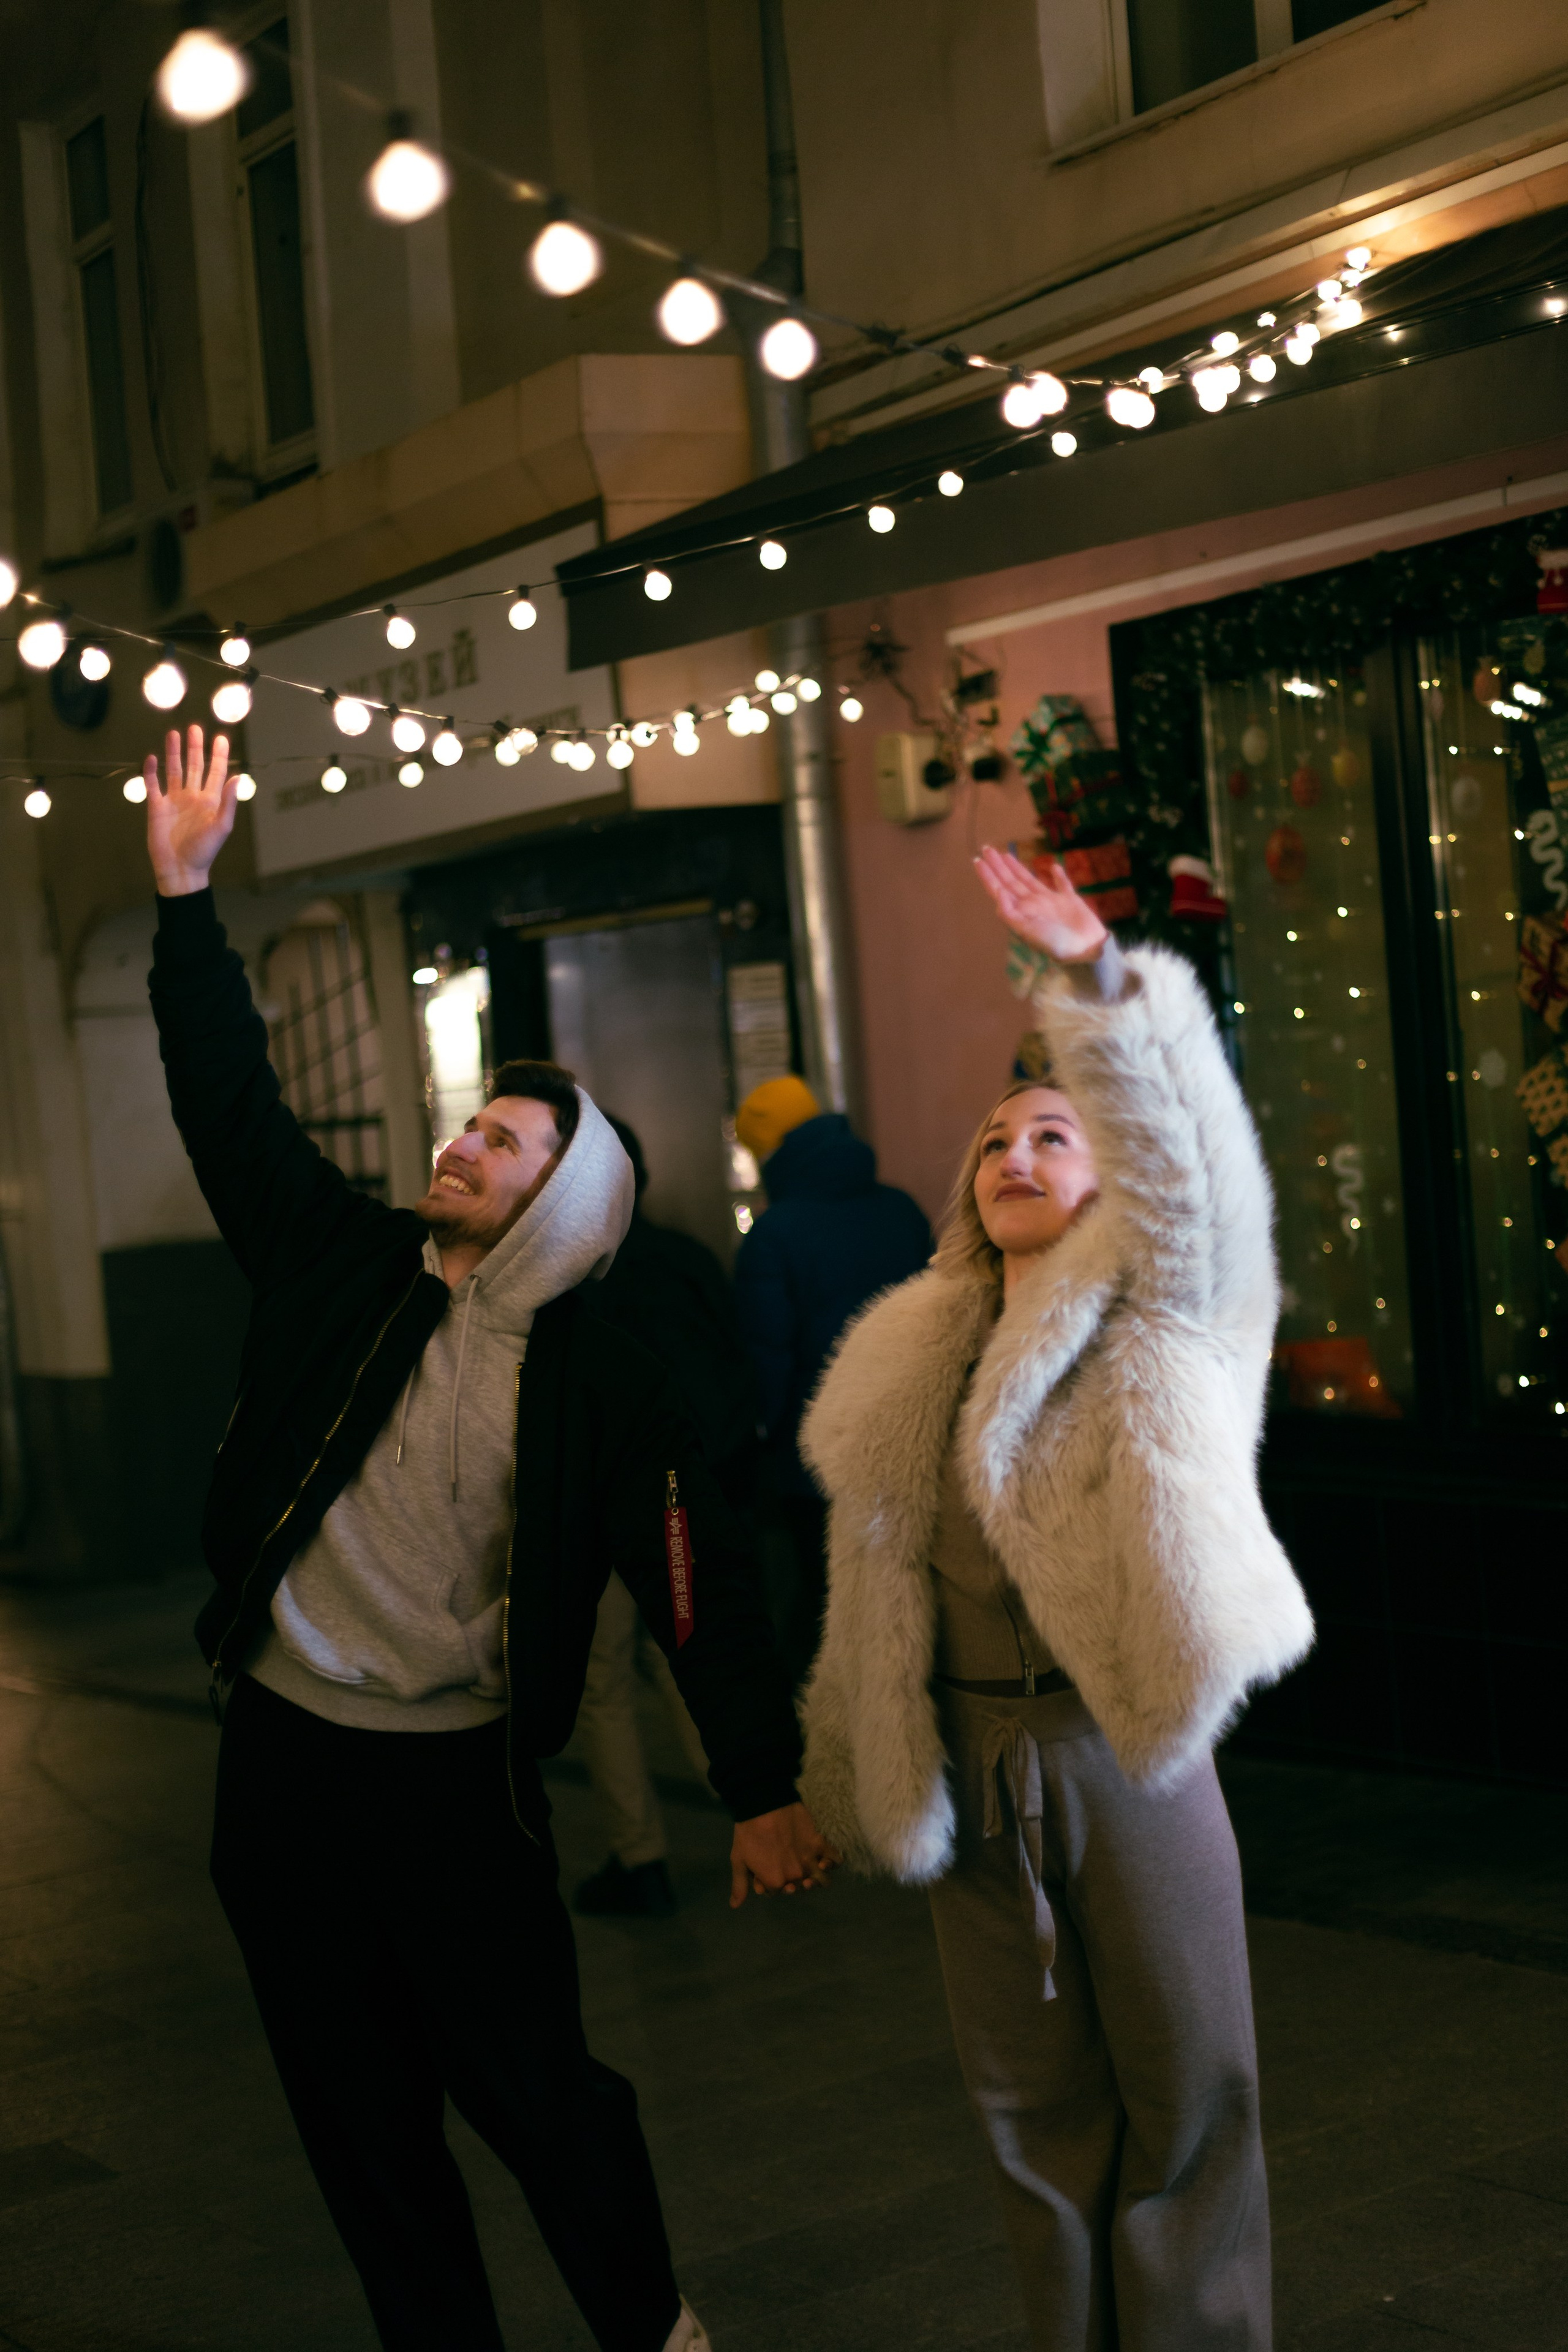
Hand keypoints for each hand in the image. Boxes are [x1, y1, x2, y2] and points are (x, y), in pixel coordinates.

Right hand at [145, 725, 237, 896]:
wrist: (180, 869)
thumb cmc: (204, 852)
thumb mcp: (221, 826)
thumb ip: (229, 801)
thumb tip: (238, 777)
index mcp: (211, 801)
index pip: (216, 772)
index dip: (218, 755)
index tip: (220, 738)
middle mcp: (193, 797)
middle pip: (194, 766)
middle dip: (195, 748)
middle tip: (195, 728)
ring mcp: (174, 800)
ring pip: (173, 770)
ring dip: (174, 753)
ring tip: (175, 733)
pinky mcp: (156, 807)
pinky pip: (153, 784)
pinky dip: (151, 771)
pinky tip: (152, 757)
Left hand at [729, 1802, 838, 1907]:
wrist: (763, 1803)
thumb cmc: (748, 1832)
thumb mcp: (739, 1859)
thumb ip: (740, 1885)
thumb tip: (735, 1906)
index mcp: (776, 1882)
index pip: (777, 1891)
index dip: (771, 1882)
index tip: (767, 1872)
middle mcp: (796, 1877)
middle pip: (800, 1887)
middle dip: (793, 1882)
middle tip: (786, 1868)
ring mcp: (810, 1861)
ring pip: (822, 1881)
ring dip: (817, 1880)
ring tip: (811, 1872)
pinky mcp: (820, 1844)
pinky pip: (835, 1859)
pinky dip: (832, 1862)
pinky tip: (825, 1859)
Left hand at [974, 843, 1106, 965]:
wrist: (1084, 949)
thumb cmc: (1054, 942)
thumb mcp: (1026, 931)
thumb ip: (1009, 913)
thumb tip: (998, 891)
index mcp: (1021, 912)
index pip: (1000, 890)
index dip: (988, 876)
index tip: (978, 860)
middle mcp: (1033, 905)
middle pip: (1011, 881)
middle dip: (998, 866)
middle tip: (987, 849)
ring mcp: (1051, 902)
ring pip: (1029, 880)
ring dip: (1017, 868)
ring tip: (1005, 854)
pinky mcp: (1069, 900)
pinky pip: (1062, 884)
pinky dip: (1059, 876)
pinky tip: (1054, 866)